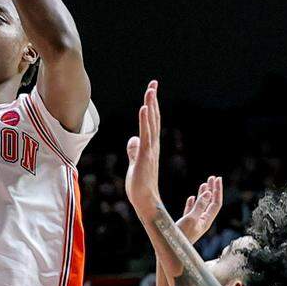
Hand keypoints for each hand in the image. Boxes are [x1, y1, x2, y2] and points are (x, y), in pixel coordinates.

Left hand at [125, 81, 161, 219]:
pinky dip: (145, 121)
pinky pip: (146, 135)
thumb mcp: (134, 164)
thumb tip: (133, 139)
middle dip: (153, 100)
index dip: (151, 107)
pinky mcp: (145, 156)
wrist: (145, 202)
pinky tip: (144, 108)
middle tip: (154, 83)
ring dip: (150, 106)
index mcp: (150, 147)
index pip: (151, 122)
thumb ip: (134, 151)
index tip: (152, 91)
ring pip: (151, 123)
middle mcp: (153, 145)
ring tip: (151, 90)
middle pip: (153, 118)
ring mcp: (150, 150)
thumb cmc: (140, 186)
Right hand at [177, 176, 222, 242]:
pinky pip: (191, 211)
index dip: (217, 190)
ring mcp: (194, 223)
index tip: (217, 178)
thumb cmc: (180, 236)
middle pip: (211, 203)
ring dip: (203, 194)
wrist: (170, 251)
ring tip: (204, 184)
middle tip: (213, 177)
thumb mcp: (191, 219)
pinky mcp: (185, 225)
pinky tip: (191, 197)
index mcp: (206, 221)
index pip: (216, 203)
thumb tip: (209, 193)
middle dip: (212, 190)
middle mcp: (202, 222)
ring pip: (201, 206)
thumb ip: (200, 206)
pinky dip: (192, 203)